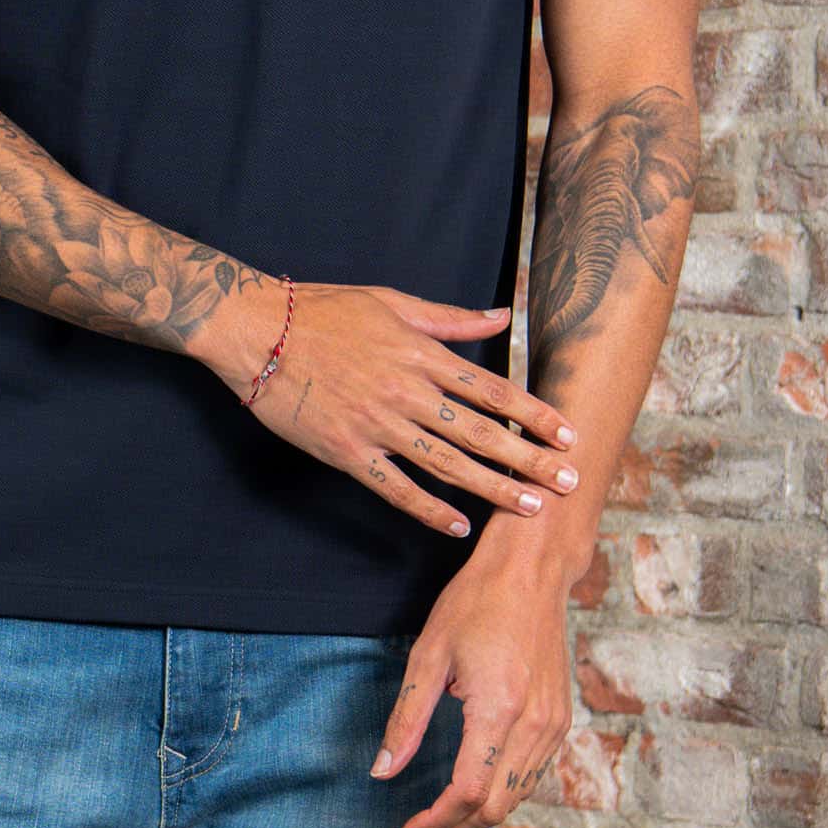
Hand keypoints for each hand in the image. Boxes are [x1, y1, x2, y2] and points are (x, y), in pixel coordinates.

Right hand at [208, 279, 578, 536]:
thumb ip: (449, 318)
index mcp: (420, 353)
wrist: (258, 330)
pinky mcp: (347, 452)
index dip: (534, 414)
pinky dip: (429, 510)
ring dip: (493, 489)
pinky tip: (459, 525)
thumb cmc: (323, 309)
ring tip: (531, 509)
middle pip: (481, 433)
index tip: (569, 434)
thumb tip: (501, 314)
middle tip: (569, 482)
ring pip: (448, 465)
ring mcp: (377, 425)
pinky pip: (395, 488)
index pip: (491, 390)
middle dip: (530, 460)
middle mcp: (406, 391)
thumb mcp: (391, 301)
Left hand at [368, 544, 576, 827]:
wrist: (532, 570)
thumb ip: (406, 718)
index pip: (467, 793)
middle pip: (495, 809)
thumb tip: (382, 771)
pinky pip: (532, 776)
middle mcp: (534, 724)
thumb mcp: (429, 653)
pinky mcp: (560, 719)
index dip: (434, 822)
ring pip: (517, 798)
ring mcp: (553, 724)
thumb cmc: (477, 601)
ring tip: (437, 820)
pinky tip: (474, 789)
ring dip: (477, 818)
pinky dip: (502, 794)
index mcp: (499, 708)